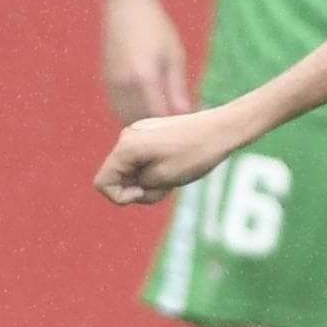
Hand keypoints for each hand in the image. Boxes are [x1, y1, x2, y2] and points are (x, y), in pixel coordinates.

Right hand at [95, 107, 246, 205]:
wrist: (223, 129)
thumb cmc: (196, 154)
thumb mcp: (162, 179)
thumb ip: (137, 187)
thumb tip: (131, 184)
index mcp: (126, 146)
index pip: (102, 183)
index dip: (120, 197)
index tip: (145, 193)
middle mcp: (127, 136)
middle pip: (118, 177)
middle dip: (139, 189)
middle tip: (168, 186)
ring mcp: (139, 133)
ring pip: (132, 170)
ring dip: (149, 181)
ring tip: (175, 176)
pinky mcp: (151, 134)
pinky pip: (143, 160)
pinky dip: (156, 170)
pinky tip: (177, 166)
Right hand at [102, 0, 193, 120]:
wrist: (126, 8)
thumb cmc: (157, 29)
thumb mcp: (174, 56)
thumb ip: (178, 87)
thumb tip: (186, 113)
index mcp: (144, 76)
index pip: (158, 114)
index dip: (173, 123)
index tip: (187, 125)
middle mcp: (124, 83)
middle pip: (140, 120)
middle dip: (158, 127)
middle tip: (176, 126)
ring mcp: (112, 83)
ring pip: (125, 117)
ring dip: (142, 123)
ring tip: (162, 121)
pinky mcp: (106, 81)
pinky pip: (117, 108)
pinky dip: (130, 114)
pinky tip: (147, 111)